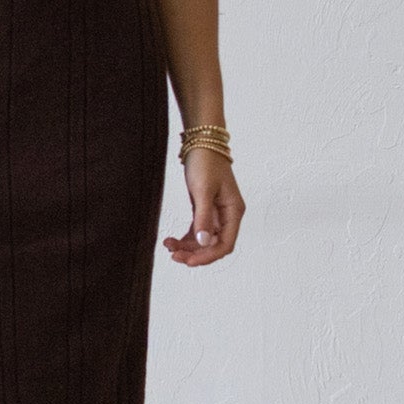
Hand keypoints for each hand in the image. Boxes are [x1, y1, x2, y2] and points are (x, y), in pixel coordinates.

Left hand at [163, 149, 243, 265]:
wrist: (201, 142)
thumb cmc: (206, 162)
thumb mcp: (203, 190)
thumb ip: (203, 217)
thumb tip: (203, 242)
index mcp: (233, 212)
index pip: (225, 244)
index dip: (208, 256)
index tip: (188, 261)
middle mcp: (228, 216)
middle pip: (214, 245)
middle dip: (195, 254)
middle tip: (174, 256)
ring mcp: (216, 214)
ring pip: (203, 240)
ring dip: (188, 247)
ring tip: (169, 247)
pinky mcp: (205, 209)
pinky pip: (197, 231)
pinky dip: (185, 238)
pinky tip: (171, 240)